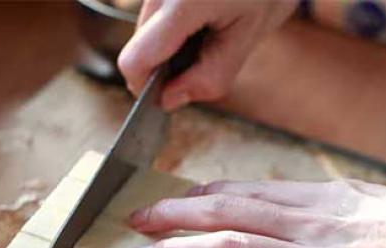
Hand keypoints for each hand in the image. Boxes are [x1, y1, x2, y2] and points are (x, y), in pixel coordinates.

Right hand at [118, 0, 297, 110]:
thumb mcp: (249, 36)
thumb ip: (210, 76)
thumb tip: (169, 100)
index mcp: (182, 4)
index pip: (136, 60)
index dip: (146, 87)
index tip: (167, 95)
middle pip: (138, 46)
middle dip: (165, 63)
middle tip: (206, 53)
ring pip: (144, 30)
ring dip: (170, 43)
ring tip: (208, 28)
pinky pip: (153, 14)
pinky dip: (172, 26)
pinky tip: (201, 16)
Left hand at [126, 179, 385, 247]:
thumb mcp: (377, 203)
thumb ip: (338, 206)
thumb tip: (318, 205)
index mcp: (319, 198)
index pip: (248, 191)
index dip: (205, 194)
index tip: (178, 198)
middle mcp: (304, 222)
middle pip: (225, 211)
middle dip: (175, 215)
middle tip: (138, 220)